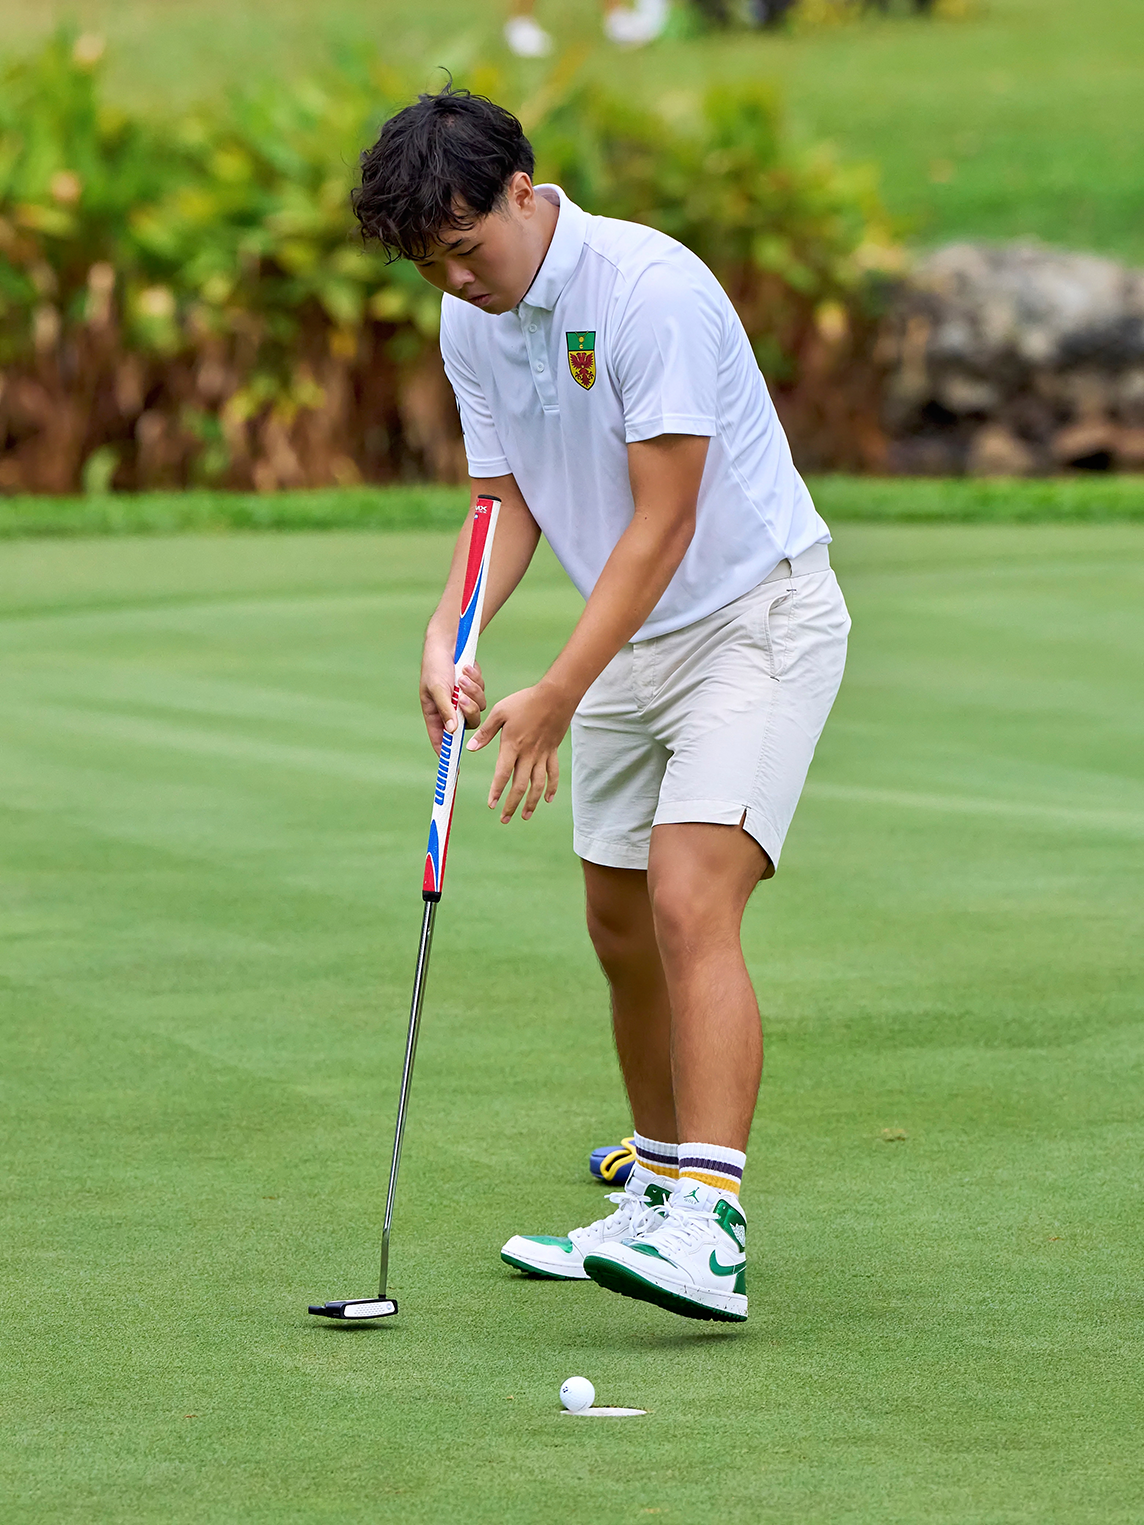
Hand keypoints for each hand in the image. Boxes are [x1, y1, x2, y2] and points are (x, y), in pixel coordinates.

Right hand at [420, 633, 485, 754]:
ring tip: (462, 675)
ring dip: (473, 691)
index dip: (448, 756)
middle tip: (462, 697)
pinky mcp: (473, 689)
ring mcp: (463, 700)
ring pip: (478, 708)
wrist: (448, 642)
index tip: (455, 769)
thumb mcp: (438, 688)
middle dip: (468, 710)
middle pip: (468, 724)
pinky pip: (482, 693)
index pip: (441, 741)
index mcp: (435, 714)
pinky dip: (476, 681)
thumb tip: (453, 732)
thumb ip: (446, 710)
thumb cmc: (435, 665)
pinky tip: (467, 668)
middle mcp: (450, 710)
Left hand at [466, 682, 570, 821]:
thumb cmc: (525, 701)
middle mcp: (528, 754)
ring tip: (525, 816)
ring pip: (538, 784)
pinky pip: (553, 773)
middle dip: (512, 804)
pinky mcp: (552, 751)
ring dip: (531, 802)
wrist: (556, 695)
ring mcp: (543, 754)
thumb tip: (471, 748)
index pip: (503, 774)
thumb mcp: (500, 712)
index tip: (491, 805)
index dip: (497, 791)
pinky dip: (551, 788)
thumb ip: (486, 732)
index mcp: (512, 746)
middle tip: (504, 819)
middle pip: (521, 786)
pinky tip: (547, 799)